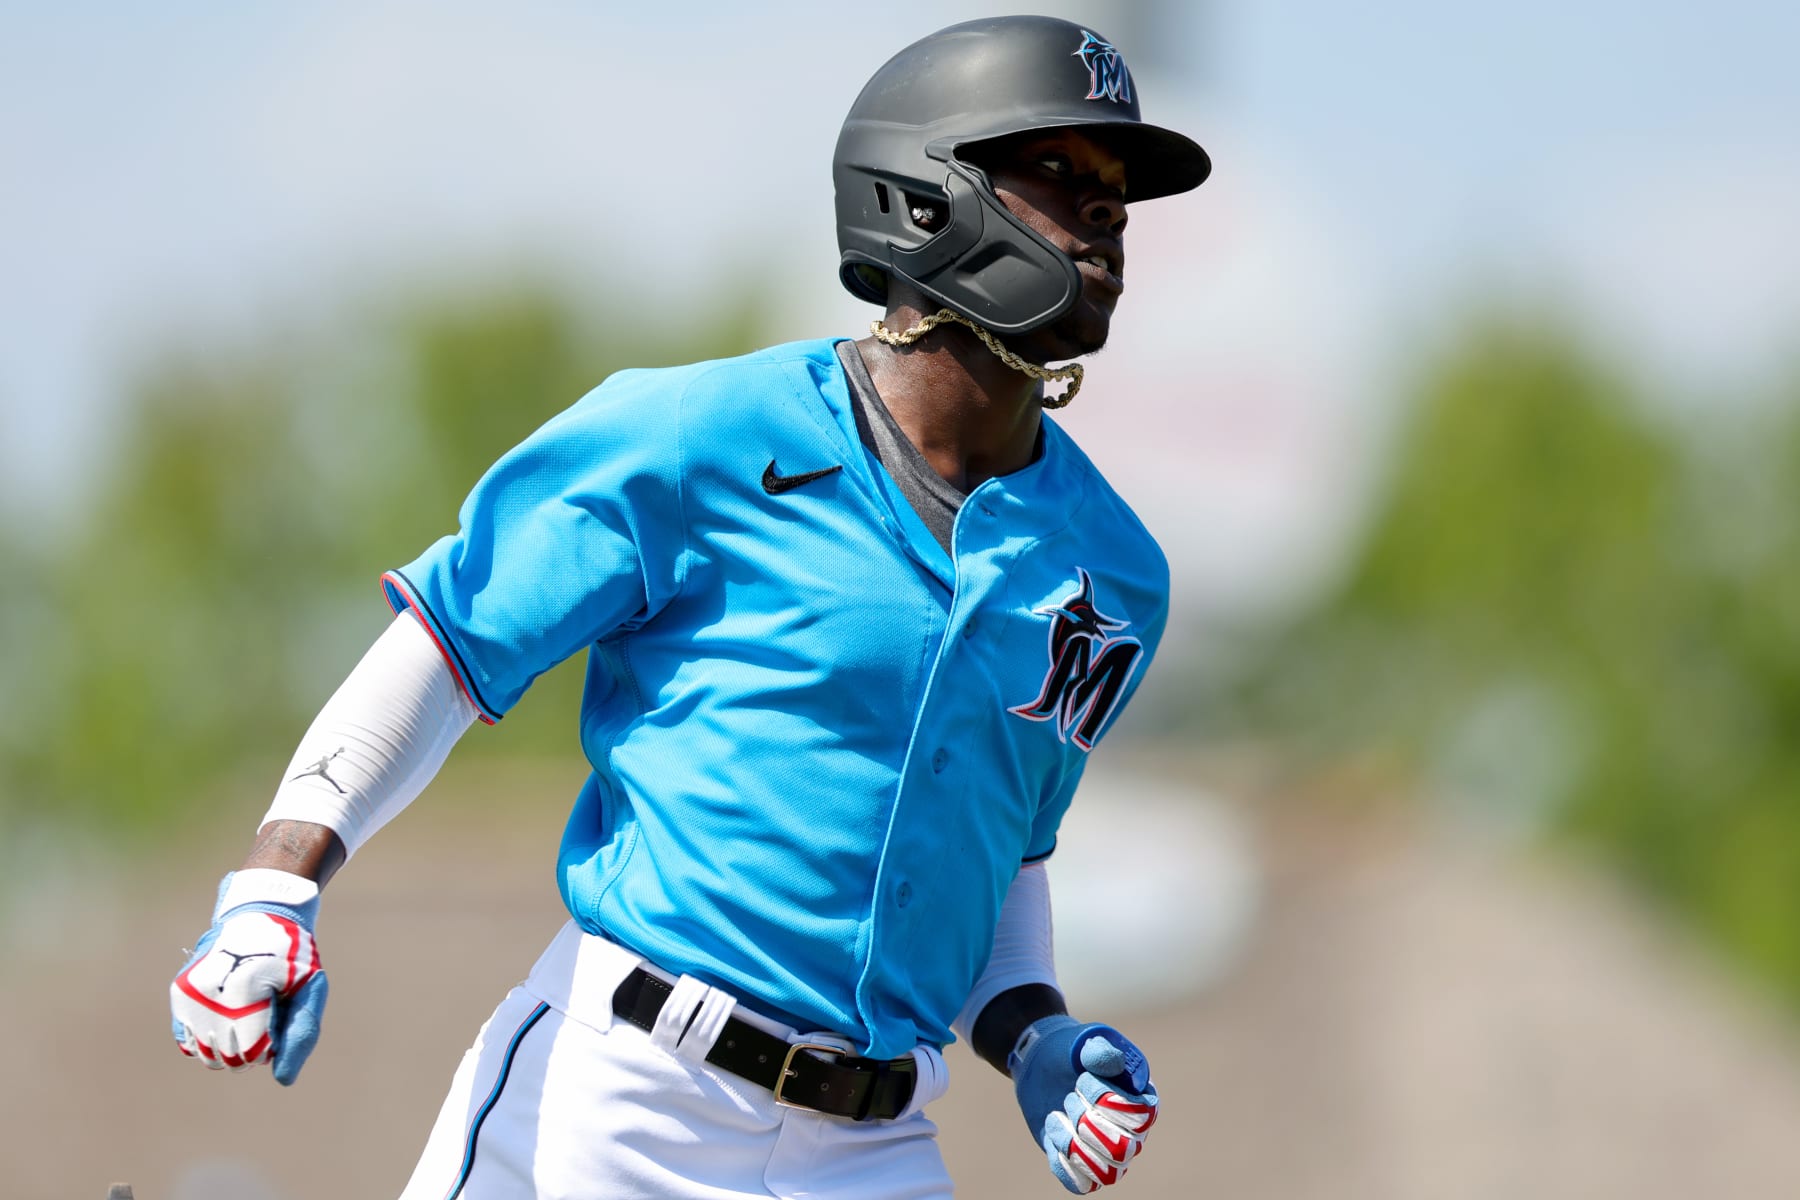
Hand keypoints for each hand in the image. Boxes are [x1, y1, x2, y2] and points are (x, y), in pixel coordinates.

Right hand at [169, 869, 329, 1084]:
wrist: (260, 913)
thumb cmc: (292, 954)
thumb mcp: (310, 989)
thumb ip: (300, 1034)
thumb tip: (284, 1079)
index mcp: (245, 992)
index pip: (254, 1054)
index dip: (274, 1042)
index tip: (281, 1013)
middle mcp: (210, 995)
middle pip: (230, 1058)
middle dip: (253, 1046)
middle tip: (267, 1010)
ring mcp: (190, 994)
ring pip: (206, 1054)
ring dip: (229, 1044)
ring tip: (247, 1010)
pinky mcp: (179, 993)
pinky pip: (188, 1040)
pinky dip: (208, 1036)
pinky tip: (227, 1012)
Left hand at [1010, 1016, 1158, 1192]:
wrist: (1043, 1064)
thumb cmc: (1071, 1051)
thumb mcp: (1085, 1041)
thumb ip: (1100, 1051)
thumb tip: (1114, 1066)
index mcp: (1142, 1099)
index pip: (1142, 1117)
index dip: (1109, 1102)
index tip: (1082, 1079)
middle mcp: (1132, 1132)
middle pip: (1123, 1150)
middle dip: (1088, 1123)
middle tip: (1068, 1098)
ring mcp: (1108, 1152)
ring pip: (1106, 1173)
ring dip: (1074, 1144)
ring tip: (1057, 1116)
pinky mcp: (1083, 1166)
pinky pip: (1082, 1184)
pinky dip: (1064, 1164)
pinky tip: (1054, 1133)